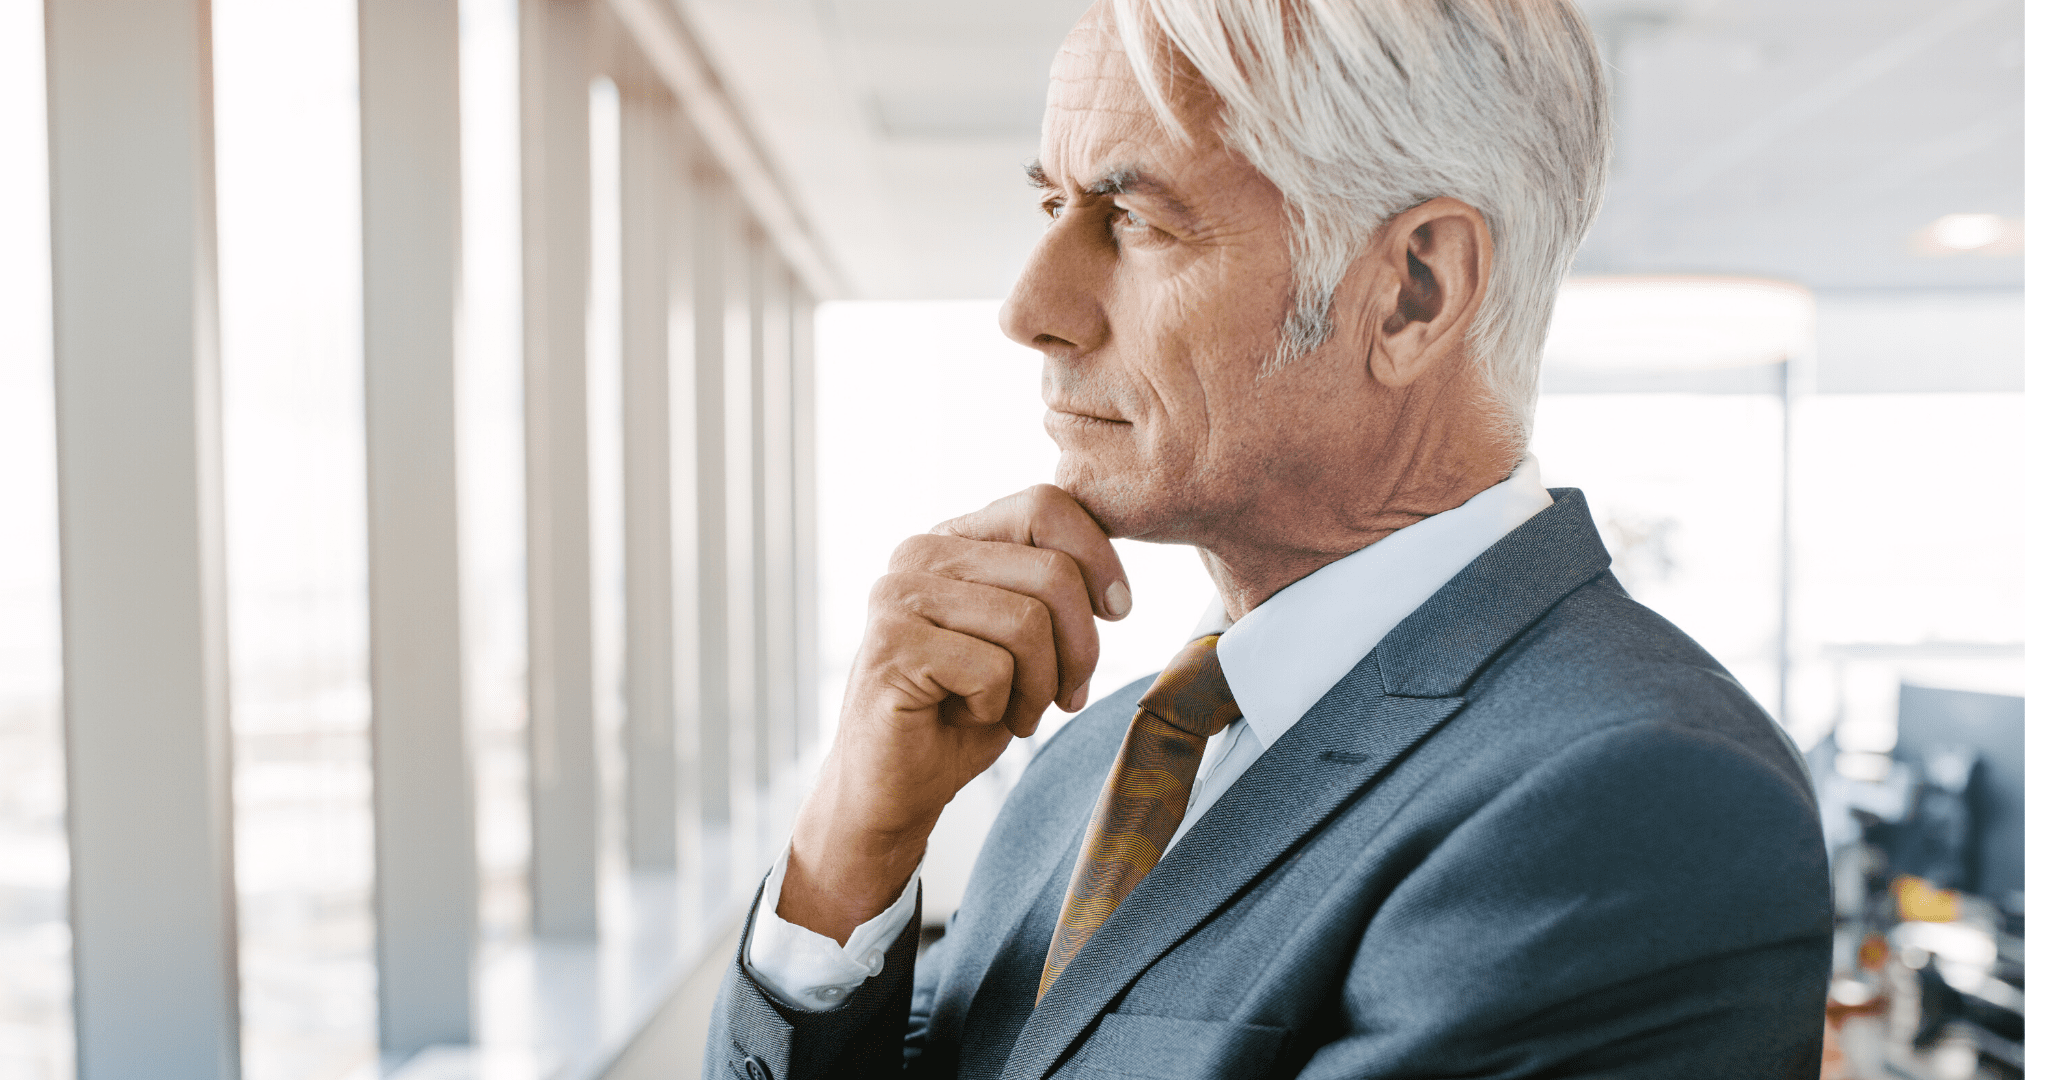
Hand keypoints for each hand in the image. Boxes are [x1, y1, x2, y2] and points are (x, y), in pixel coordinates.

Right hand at [779, 485, 1130, 942]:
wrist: (895, 787)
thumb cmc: (964, 712)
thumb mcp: (1024, 640)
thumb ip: (1053, 593)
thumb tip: (1114, 586)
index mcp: (954, 538)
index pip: (1045, 506)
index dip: (1098, 558)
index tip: (1118, 612)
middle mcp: (920, 553)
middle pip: (1051, 571)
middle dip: (1079, 646)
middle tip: (1066, 694)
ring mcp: (898, 596)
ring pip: (1028, 622)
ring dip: (1041, 686)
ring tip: (1017, 710)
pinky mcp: (890, 646)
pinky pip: (993, 668)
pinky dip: (1002, 708)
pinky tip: (973, 717)